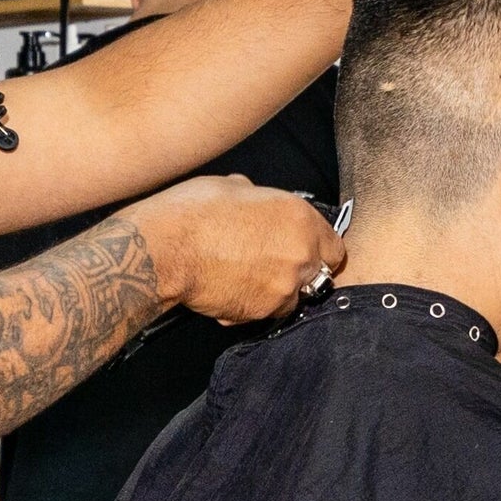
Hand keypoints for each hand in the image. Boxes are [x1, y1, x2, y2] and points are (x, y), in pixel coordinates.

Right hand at [128, 176, 342, 323]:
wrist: (165, 249)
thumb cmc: (194, 212)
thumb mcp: (233, 188)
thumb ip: (259, 200)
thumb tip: (254, 201)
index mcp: (300, 218)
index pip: (334, 247)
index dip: (317, 249)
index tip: (303, 251)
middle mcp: (300, 255)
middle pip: (318, 275)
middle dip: (298, 272)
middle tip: (270, 266)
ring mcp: (283, 288)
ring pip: (292, 298)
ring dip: (276, 292)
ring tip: (245, 279)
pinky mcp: (260, 312)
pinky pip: (264, 313)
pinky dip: (251, 306)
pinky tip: (228, 290)